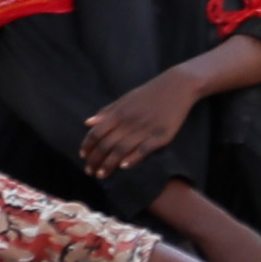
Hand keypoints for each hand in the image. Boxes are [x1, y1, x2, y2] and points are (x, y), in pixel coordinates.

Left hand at [81, 73, 197, 178]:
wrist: (177, 86)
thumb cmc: (149, 94)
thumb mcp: (125, 99)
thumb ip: (107, 112)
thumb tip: (87, 123)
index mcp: (120, 112)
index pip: (97, 131)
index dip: (88, 145)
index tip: (83, 157)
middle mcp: (130, 121)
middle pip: (106, 144)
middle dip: (95, 159)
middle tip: (90, 172)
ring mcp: (146, 129)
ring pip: (122, 149)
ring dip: (109, 164)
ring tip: (102, 175)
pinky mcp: (162, 135)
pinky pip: (144, 149)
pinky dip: (133, 158)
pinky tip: (123, 167)